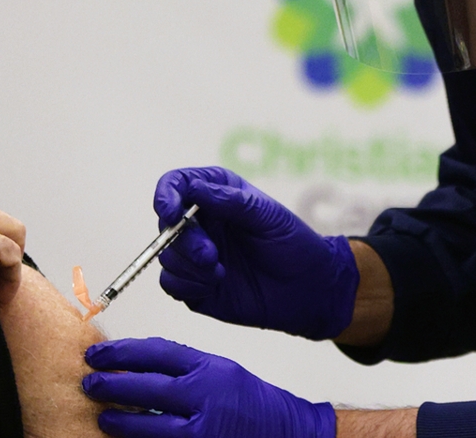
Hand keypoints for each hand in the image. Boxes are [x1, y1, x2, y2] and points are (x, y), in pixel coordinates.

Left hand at [82, 337, 335, 437]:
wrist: (291, 435)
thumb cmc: (255, 404)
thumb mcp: (221, 371)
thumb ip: (181, 367)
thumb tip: (133, 365)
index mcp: (210, 370)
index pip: (155, 353)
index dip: (120, 352)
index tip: (98, 354)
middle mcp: (205, 399)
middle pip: (145, 388)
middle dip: (111, 385)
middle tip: (90, 383)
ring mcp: (202, 432)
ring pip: (147, 426)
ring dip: (120, 422)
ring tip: (104, 417)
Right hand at [155, 167, 357, 338]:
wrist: (309, 291)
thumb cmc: (294, 245)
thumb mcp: (268, 216)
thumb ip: (230, 200)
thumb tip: (193, 189)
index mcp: (216, 196)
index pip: (176, 185)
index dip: (166, 195)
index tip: (171, 211)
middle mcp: (201, 223)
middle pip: (166, 224)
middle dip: (184, 241)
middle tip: (210, 255)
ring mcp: (195, 256)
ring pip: (166, 256)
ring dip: (189, 266)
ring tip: (219, 272)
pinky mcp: (195, 286)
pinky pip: (170, 284)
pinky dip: (187, 285)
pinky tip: (215, 285)